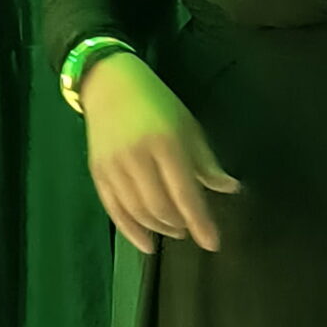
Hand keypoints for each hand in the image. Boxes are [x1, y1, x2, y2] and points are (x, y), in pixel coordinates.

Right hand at [80, 54, 240, 254]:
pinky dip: (131, 231)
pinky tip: (146, 243)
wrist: (109, 84)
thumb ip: (206, 162)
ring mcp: (114, 167)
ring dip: (158, 228)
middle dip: (180, 225)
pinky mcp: (97, 173)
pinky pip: (114, 210)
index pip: (186, 193)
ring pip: (138, 212)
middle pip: (161, 207)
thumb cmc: (157, 103)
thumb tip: (229, 188)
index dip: (201, 222)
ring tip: (173, 230)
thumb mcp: (188, 126)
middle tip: (191, 229)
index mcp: (166, 144)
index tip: (213, 243)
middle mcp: (137, 158)